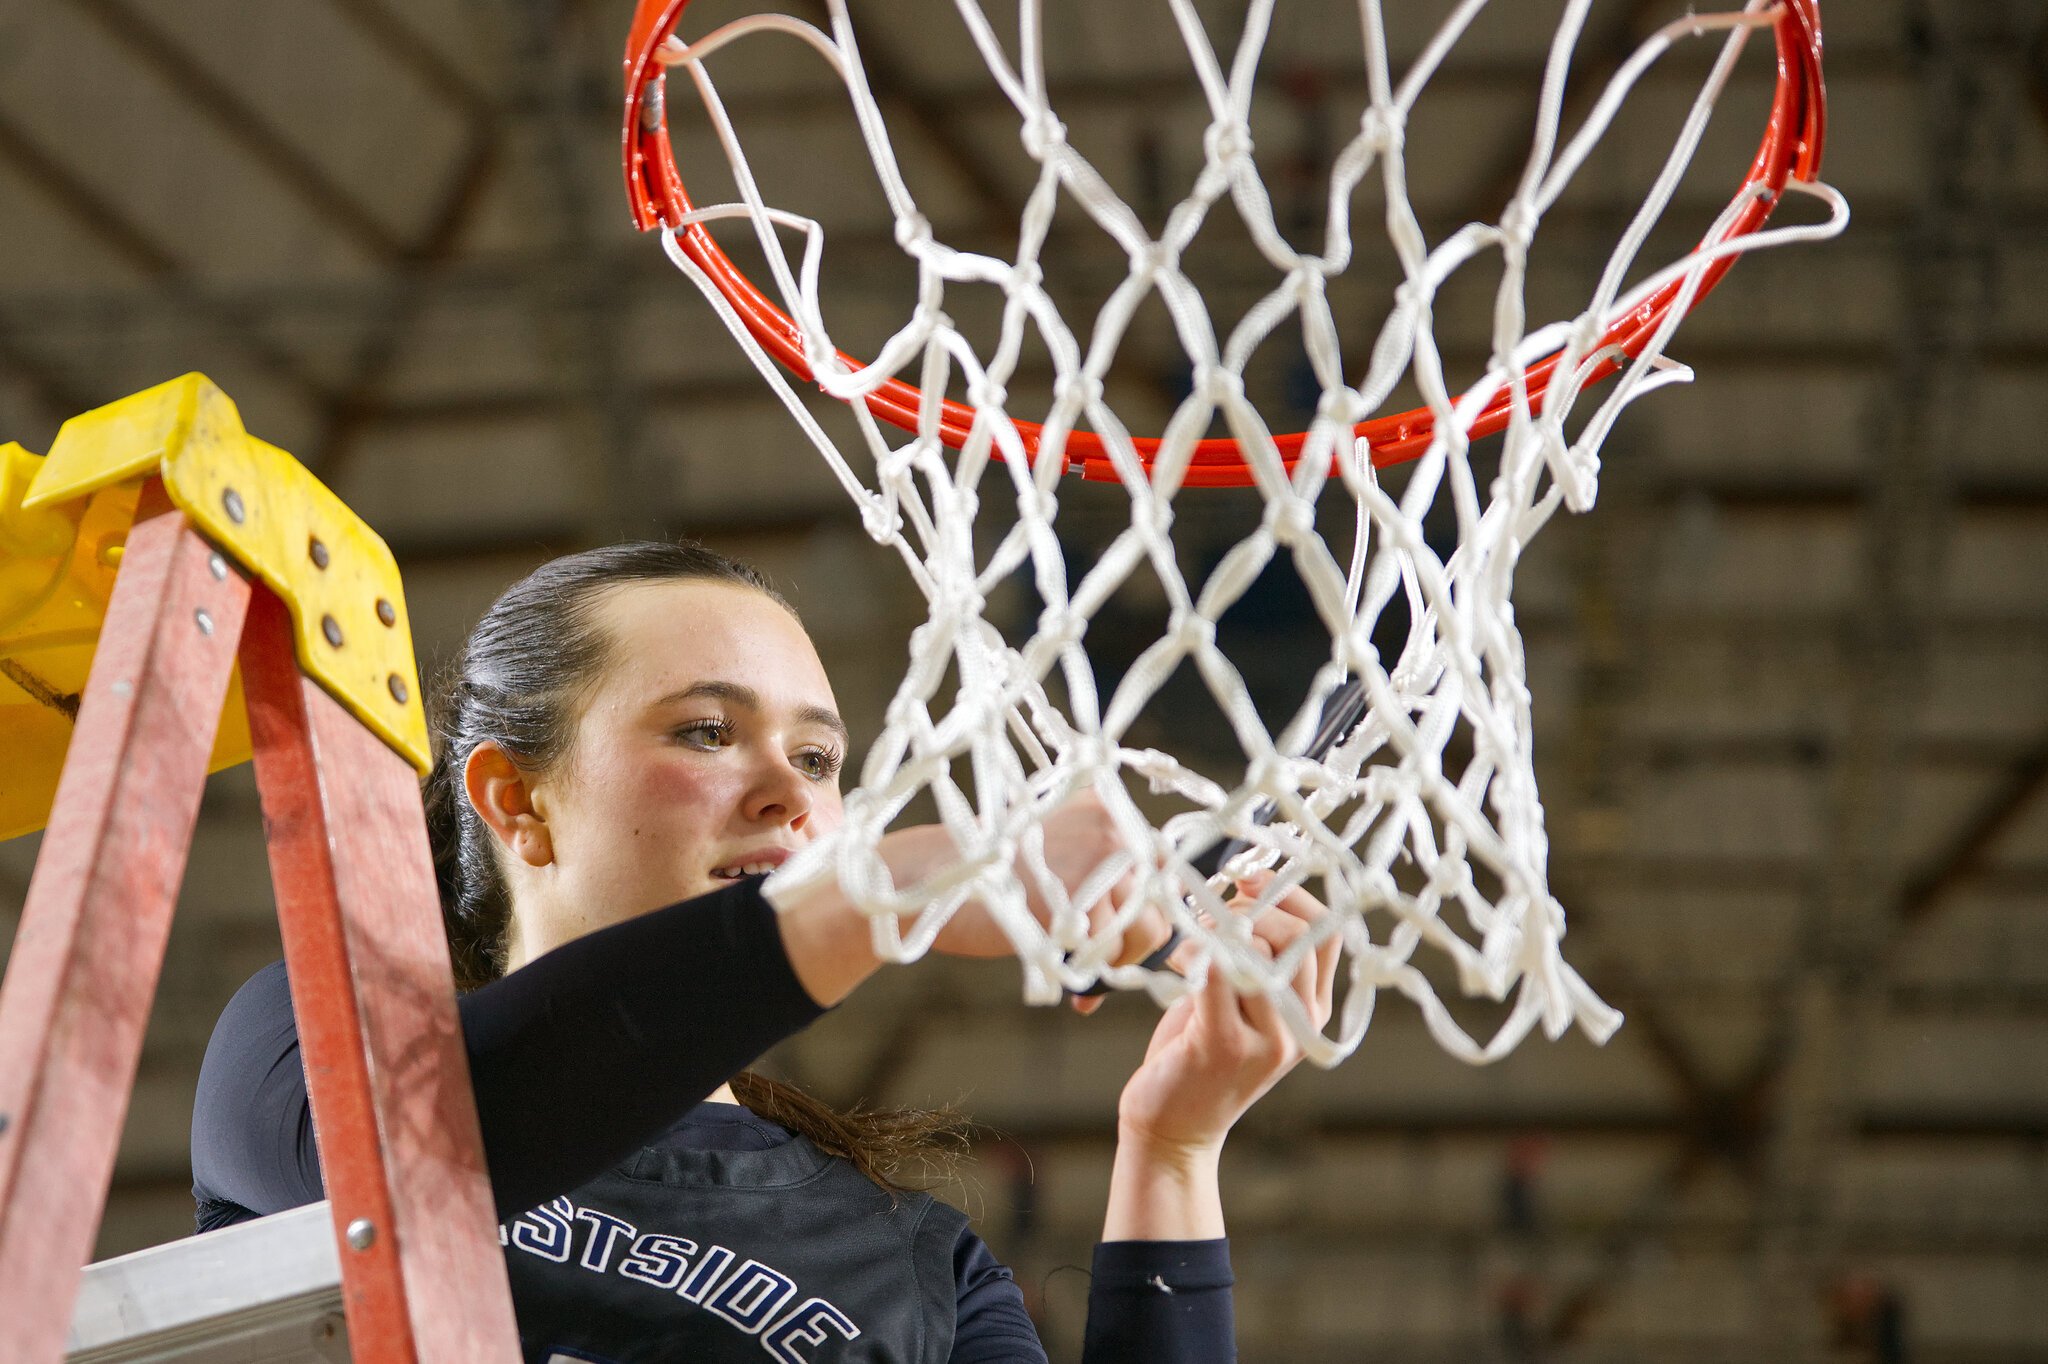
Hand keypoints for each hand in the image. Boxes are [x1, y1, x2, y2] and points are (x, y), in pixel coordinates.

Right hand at [923, 793, 1172, 1012]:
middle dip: (1137, 939)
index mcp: (1104, 805)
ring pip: (1147, 929)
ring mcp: (1098, 857)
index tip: (1125, 935)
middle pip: (1161, 898)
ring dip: (1120, 959)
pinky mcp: (1079, 896)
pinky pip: (1108, 950)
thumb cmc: (988, 873)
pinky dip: (1092, 973)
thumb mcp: (1053, 850)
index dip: (1148, 907)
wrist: (930, 874)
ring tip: (1085, 970)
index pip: (1161, 863)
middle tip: (1103, 962)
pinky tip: (1070, 979)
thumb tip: (1156, 912)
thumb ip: (1100, 866)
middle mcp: (1110, 823)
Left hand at [1115, 879, 1339, 1156]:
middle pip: (1299, 933)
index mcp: (1312, 1010)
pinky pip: (1219, 975)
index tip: (1247, 880)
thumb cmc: (1199, 1050)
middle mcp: (1301, 1025)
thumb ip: (1257, 956)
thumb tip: (1250, 883)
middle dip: (1251, 907)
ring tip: (1188, 941)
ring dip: (1217, 929)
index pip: (1328, 931)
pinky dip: (1196, 953)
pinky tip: (1178, 962)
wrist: (1175, 1126)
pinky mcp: (1225, 1045)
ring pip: (1262, 949)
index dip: (1289, 893)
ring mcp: (1269, 1039)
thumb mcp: (1241, 1002)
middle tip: (1210, 914)